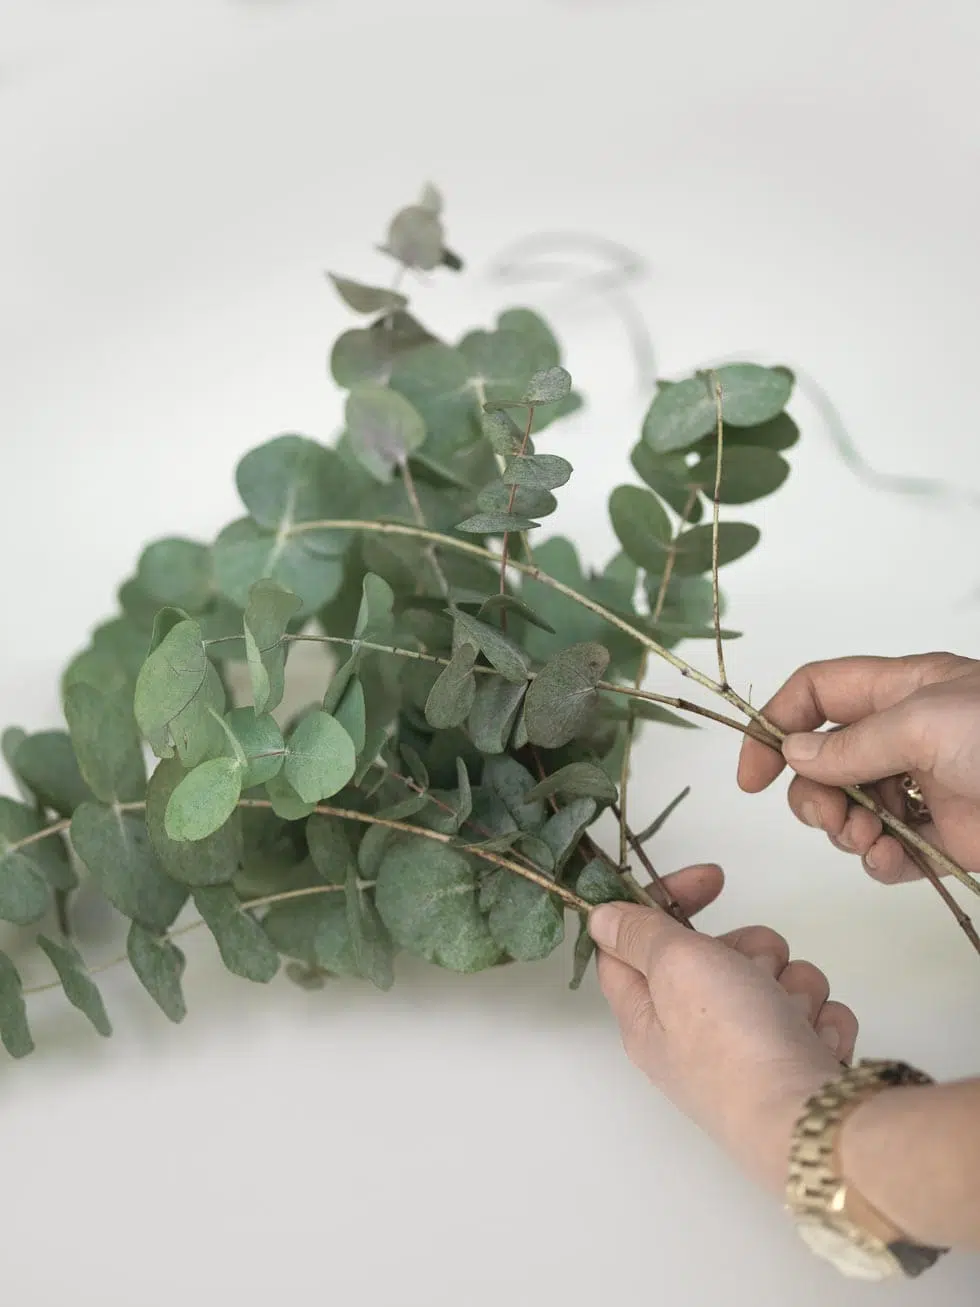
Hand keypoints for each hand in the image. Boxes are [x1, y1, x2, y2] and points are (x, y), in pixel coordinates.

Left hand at [589, 865, 856, 1192]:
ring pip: (774, 978)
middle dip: (751, 949)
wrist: (811, 1123)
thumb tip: (599, 917)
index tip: (712, 877)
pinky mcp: (795, 1067)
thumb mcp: (675, 966)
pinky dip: (818, 1021)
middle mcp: (691, 1035)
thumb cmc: (732, 1039)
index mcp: (647, 1013)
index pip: (636, 941)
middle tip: (756, 970)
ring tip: (792, 1016)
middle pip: (717, 956)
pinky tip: (816, 1042)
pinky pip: (810, 1014)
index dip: (668, 900)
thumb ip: (640, 933)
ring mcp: (748, 1054)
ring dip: (792, 986)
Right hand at [737, 653, 979, 883]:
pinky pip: (892, 852)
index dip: (775, 725)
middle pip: (824, 763)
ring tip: (871, 839)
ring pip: (851, 811)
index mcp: (900, 692)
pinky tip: (888, 858)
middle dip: (813, 796)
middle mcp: (904, 737)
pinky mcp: (945, 839)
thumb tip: (793, 754)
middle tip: (831, 816)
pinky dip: (879, 860)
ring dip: (847, 829)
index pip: (816, 694)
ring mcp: (923, 790)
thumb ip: (855, 743)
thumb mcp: (925, 722)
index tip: (753, 777)